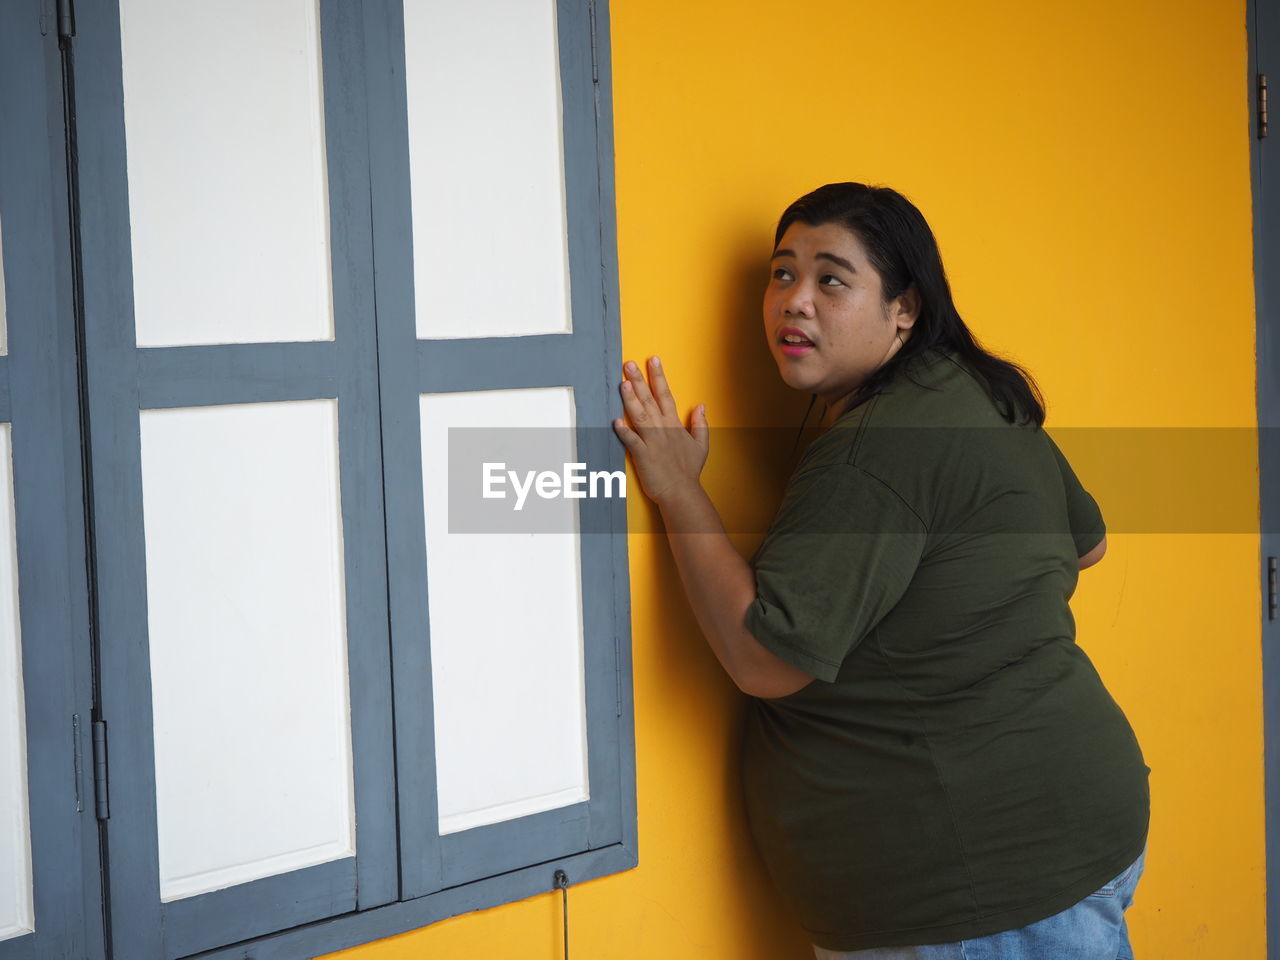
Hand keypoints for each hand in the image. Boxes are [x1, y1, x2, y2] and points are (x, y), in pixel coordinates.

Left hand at [612, 356, 709, 504]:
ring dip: (631, 399)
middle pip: (649, 399)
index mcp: (674, 424)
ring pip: (640, 415)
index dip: (659, 376)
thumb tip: (702, 406)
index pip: (666, 394)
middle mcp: (662, 429)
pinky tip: (615, 421)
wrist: (681, 492)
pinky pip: (631, 440)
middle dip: (639, 380)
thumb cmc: (689, 470)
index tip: (653, 360)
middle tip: (629, 364)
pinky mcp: (643, 455)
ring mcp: (652, 441)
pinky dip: (624, 431)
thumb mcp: (701, 445)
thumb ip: (700, 424)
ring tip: (623, 383)